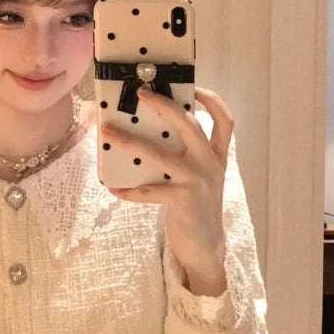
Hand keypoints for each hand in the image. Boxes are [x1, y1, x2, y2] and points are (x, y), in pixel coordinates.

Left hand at [105, 86, 232, 294]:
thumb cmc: (198, 208)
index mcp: (217, 157)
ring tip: (109, 133)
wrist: (206, 247)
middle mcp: (209, 164)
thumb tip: (153, 134)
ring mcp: (196, 181)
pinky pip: (148, 190)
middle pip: (189, 124)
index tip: (194, 87)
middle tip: (141, 93)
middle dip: (164, 105)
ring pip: (159, 153)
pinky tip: (114, 188)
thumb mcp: (201, 178)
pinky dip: (129, 190)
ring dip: (130, 141)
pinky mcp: (181, 199)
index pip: (224, 121)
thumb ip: (189, 157)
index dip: (212, 100)